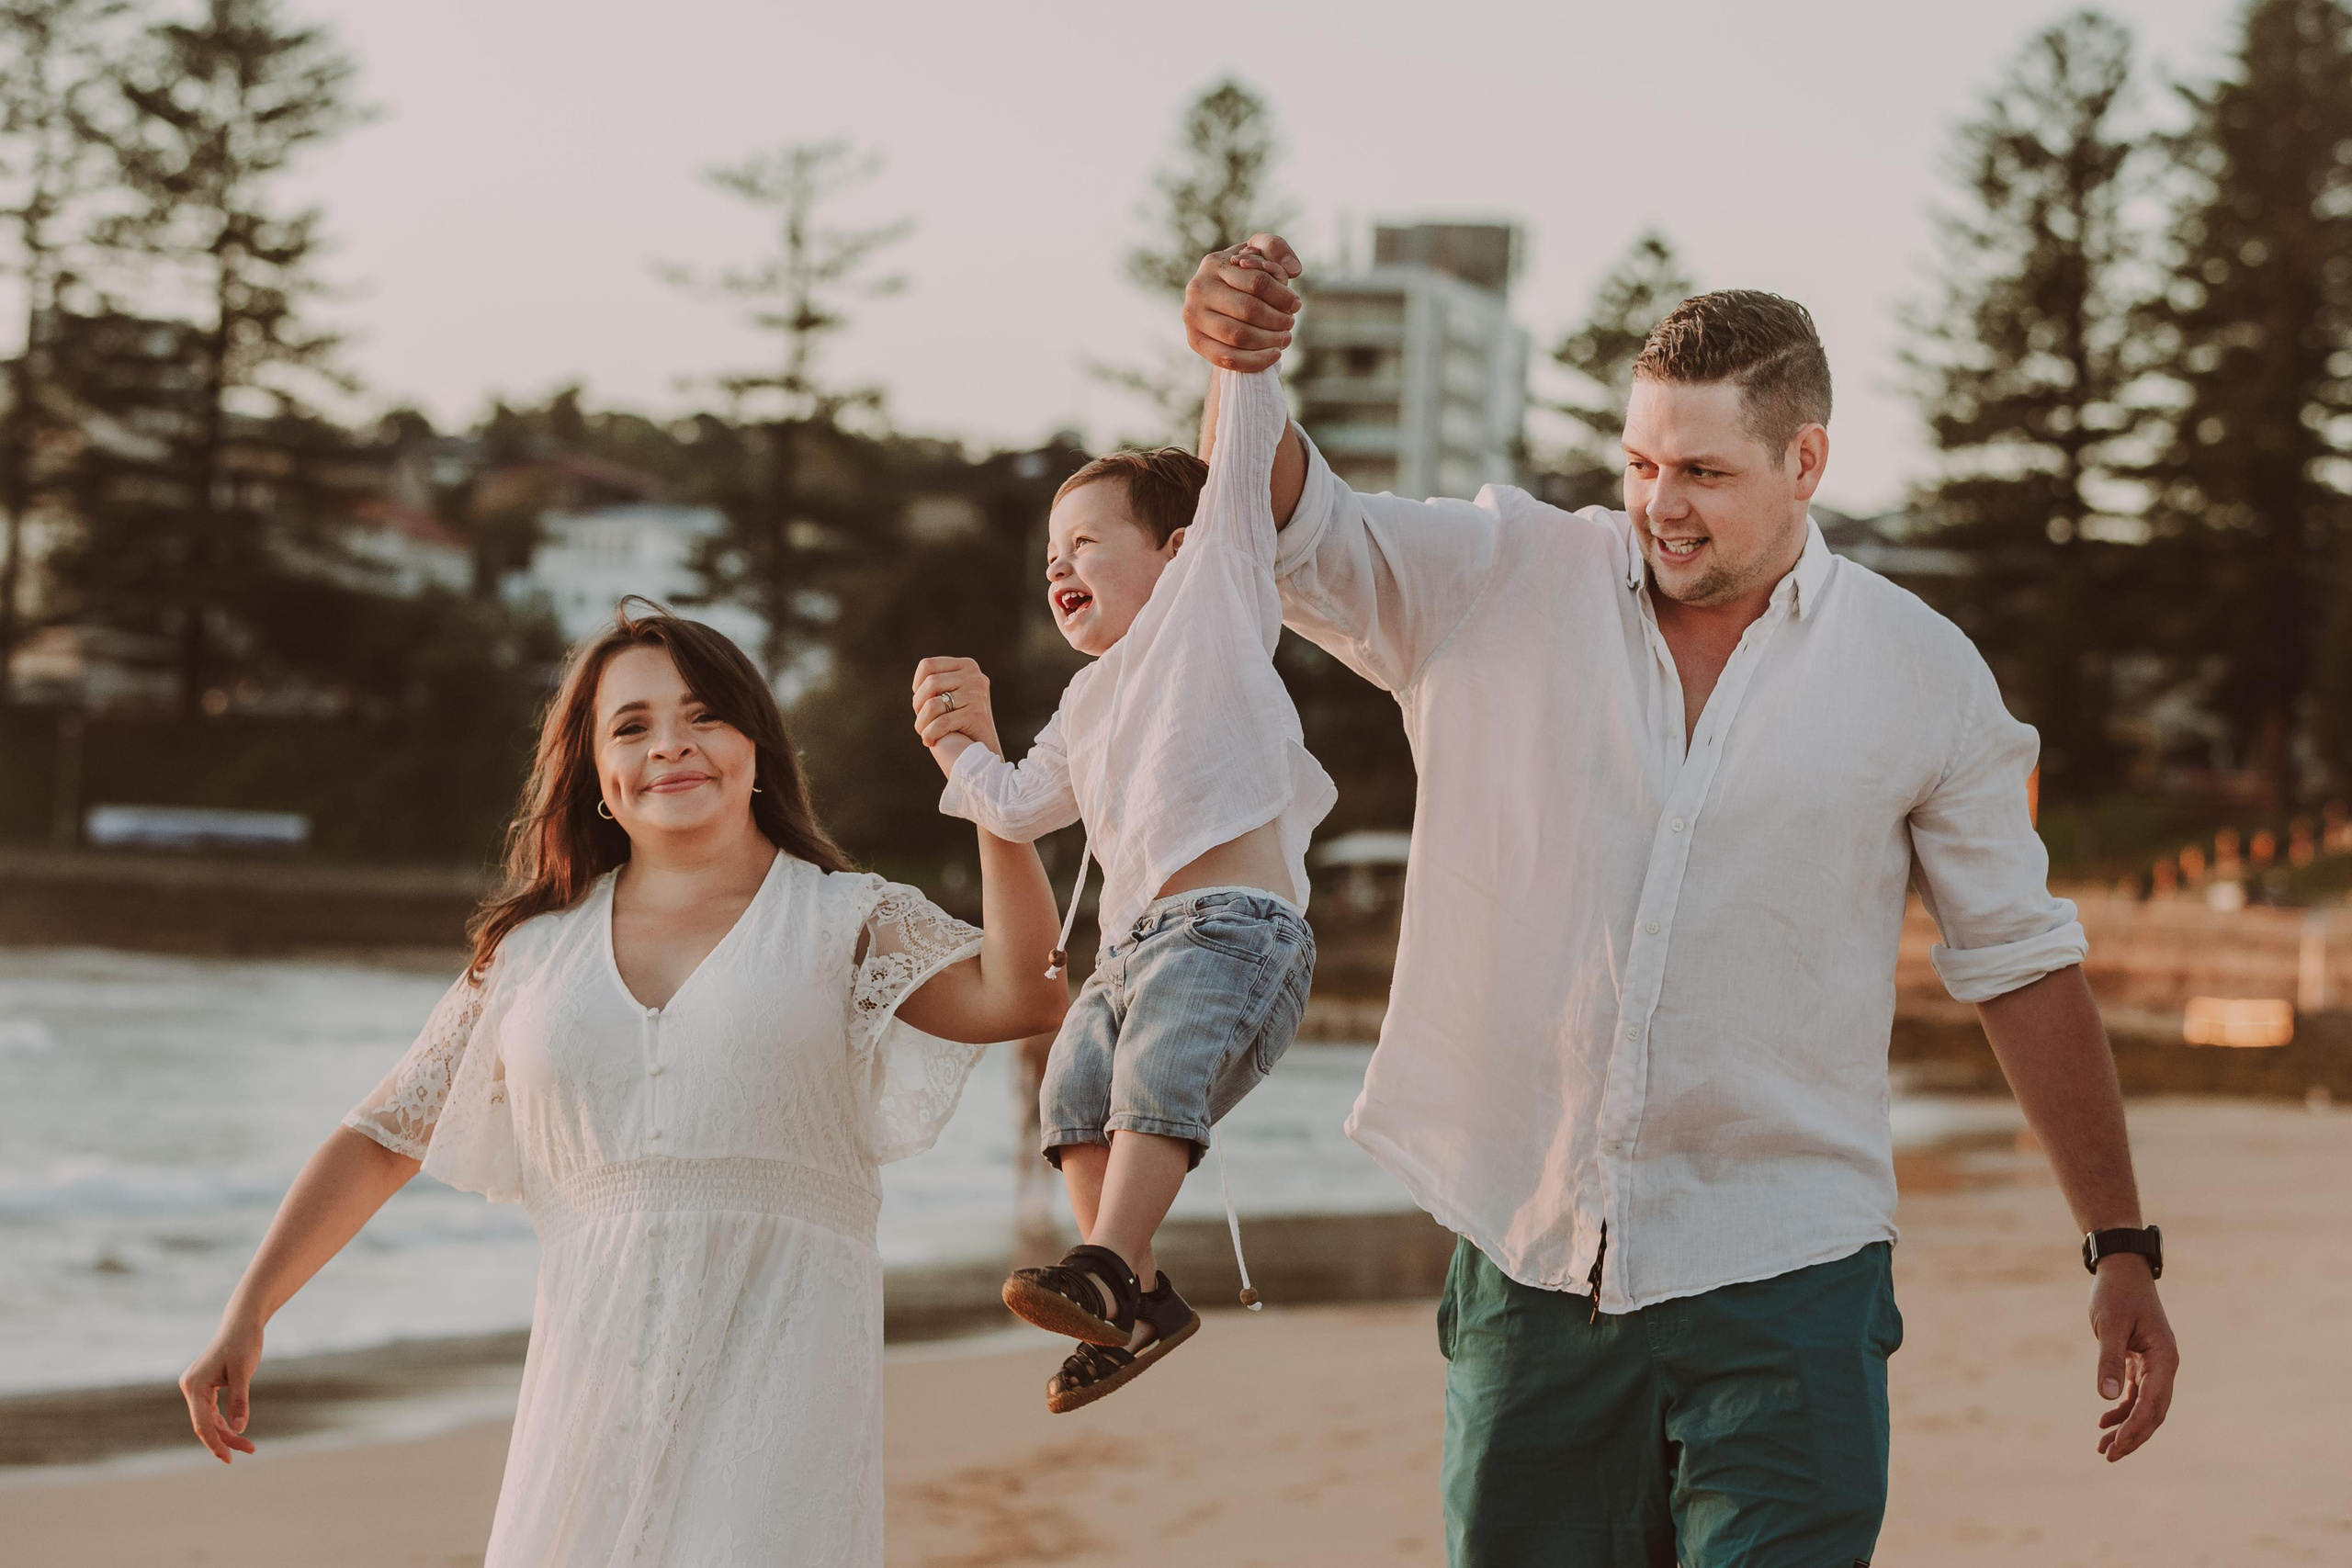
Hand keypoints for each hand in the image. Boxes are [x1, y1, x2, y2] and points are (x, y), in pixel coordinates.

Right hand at [181, 1314, 263, 1462]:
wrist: (242, 1322)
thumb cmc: (244, 1343)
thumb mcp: (244, 1372)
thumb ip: (239, 1401)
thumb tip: (239, 1429)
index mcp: (194, 1385)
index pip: (202, 1424)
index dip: (215, 1443)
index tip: (228, 1459)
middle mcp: (190, 1387)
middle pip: (205, 1424)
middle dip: (226, 1440)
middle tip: (251, 1450)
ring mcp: (195, 1387)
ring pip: (209, 1419)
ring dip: (227, 1433)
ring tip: (249, 1446)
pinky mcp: (204, 1386)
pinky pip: (212, 1411)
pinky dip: (225, 1421)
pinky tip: (238, 1431)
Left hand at [911, 657, 1002, 757]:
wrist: (983, 752)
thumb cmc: (960, 724)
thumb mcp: (951, 695)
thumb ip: (938, 684)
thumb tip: (918, 685)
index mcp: (967, 665)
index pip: (928, 665)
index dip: (917, 685)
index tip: (920, 703)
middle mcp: (975, 676)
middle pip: (930, 682)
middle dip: (918, 705)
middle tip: (921, 722)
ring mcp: (977, 694)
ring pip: (933, 704)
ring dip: (922, 722)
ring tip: (923, 733)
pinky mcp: (976, 713)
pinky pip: (941, 722)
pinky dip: (930, 734)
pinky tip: (929, 741)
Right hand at [1184, 234, 1301, 371]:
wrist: (1218, 302)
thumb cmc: (1244, 276)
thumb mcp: (1258, 252)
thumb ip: (1276, 248)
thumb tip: (1294, 269)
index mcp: (1214, 263)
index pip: (1257, 282)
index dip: (1283, 296)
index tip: (1295, 304)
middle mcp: (1198, 288)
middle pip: (1249, 309)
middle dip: (1277, 320)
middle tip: (1289, 323)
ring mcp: (1193, 316)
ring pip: (1239, 335)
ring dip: (1269, 340)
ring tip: (1284, 338)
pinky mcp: (1194, 341)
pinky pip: (1227, 358)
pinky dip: (1255, 361)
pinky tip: (1273, 355)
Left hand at [2087, 1258, 2176, 1460]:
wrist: (2122, 1268)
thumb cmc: (2116, 1293)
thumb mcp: (2109, 1325)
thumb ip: (2109, 1360)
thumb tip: (2107, 1398)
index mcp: (2165, 1357)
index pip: (2153, 1403)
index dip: (2135, 1428)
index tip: (2115, 1446)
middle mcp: (2165, 1365)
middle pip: (2154, 1412)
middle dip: (2133, 1436)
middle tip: (2108, 1456)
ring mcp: (2155, 1364)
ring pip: (2145, 1406)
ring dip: (2127, 1427)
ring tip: (2103, 1447)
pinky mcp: (2141, 1361)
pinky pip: (2136, 1393)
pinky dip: (2122, 1409)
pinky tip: (2104, 1422)